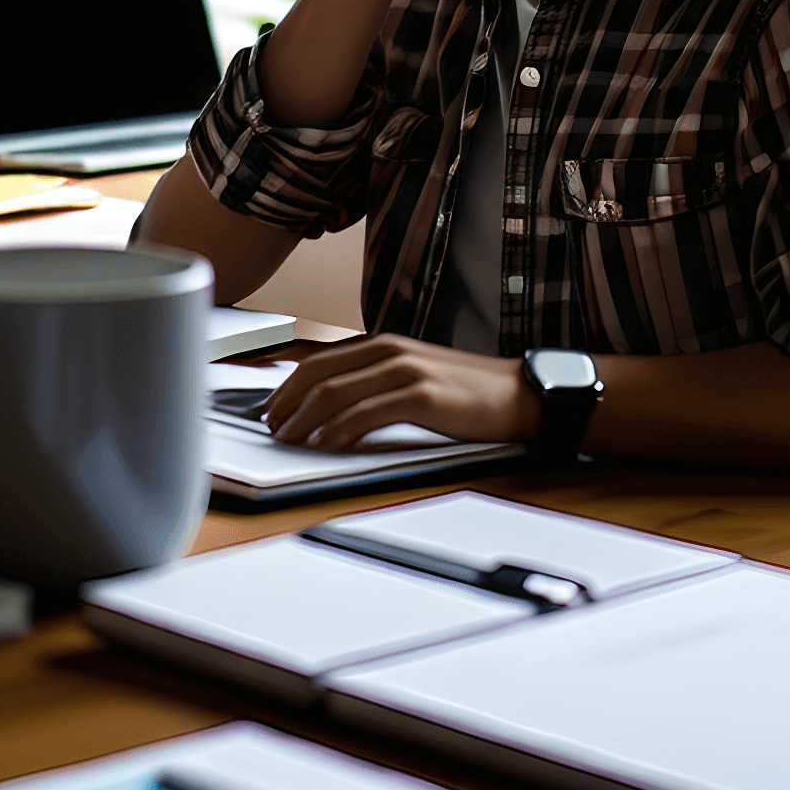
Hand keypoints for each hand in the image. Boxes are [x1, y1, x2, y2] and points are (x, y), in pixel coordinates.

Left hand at [264, 334, 541, 449]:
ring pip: (336, 393)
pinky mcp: (422, 396)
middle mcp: (389, 351)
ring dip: (304, 420)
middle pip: (319, 374)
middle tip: (271, 428)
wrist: (519, 395)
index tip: (271, 409)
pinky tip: (325, 445)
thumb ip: (376, 381)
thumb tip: (332, 404)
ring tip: (288, 440)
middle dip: (287, 403)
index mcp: (384, 345)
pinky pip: (367, 414)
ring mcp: (406, 371)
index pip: (319, 361)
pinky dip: (339, 430)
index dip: (287, 386)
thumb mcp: (414, 375)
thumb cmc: (467, 393)